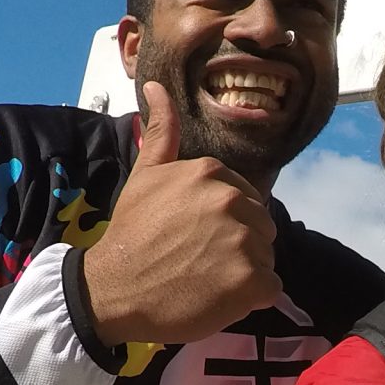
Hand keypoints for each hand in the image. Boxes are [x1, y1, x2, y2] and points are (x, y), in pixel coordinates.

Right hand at [79, 83, 281, 345]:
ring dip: (245, 272)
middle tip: (199, 260)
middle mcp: (232, 201)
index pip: (245, 199)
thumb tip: (156, 86)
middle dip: (239, 244)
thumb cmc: (131, 233)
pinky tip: (220, 297)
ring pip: (267, 257)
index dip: (224, 222)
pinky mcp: (252, 280)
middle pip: (261, 226)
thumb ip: (162, 132)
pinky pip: (271, 289)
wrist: (114, 289)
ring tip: (207, 278)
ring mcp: (244, 241)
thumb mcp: (144, 176)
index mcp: (211, 173)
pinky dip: (252, 298)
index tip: (193, 236)